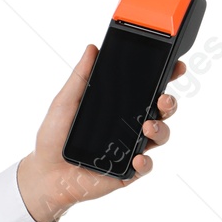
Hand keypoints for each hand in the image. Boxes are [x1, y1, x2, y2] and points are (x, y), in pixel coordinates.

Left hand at [17, 43, 184, 221]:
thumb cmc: (54, 136)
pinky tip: (137, 158)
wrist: (45, 172)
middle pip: (161, 111)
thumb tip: (92, 49)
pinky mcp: (127, 171)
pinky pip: (145, 166)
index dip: (166, 77)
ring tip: (147, 127)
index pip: (148, 89)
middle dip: (169, 102)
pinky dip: (145, 162)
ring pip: (160, 136)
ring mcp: (131, 148)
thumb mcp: (65, 102)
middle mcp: (130, 126)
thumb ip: (80, 77)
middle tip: (162, 99)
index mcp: (119, 106)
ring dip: (160, 129)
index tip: (176, 66)